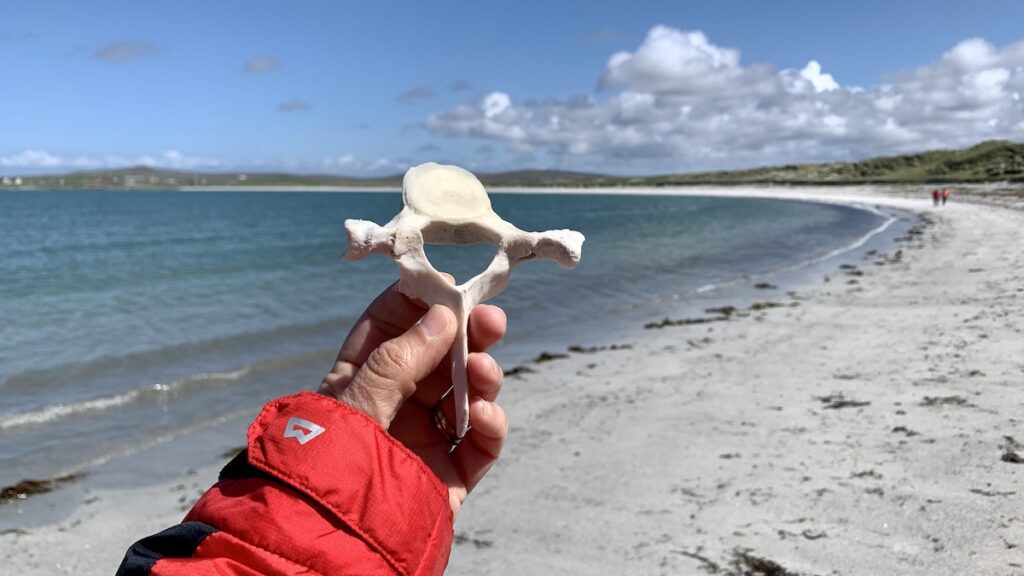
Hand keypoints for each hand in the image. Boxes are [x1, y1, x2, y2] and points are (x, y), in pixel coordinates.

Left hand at [318, 281, 507, 517]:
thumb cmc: (332, 464)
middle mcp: (396, 403)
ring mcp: (426, 437)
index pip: (391, 326)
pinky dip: (491, 424)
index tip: (447, 284)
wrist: (340, 541)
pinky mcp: (452, 472)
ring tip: (483, 371)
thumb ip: (399, 359)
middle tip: (489, 318)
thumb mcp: (357, 402)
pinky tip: (486, 415)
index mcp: (361, 379)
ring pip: (465, 392)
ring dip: (482, 375)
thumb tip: (442, 315)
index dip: (418, 301)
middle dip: (465, 334)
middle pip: (438, 355)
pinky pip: (481, 441)